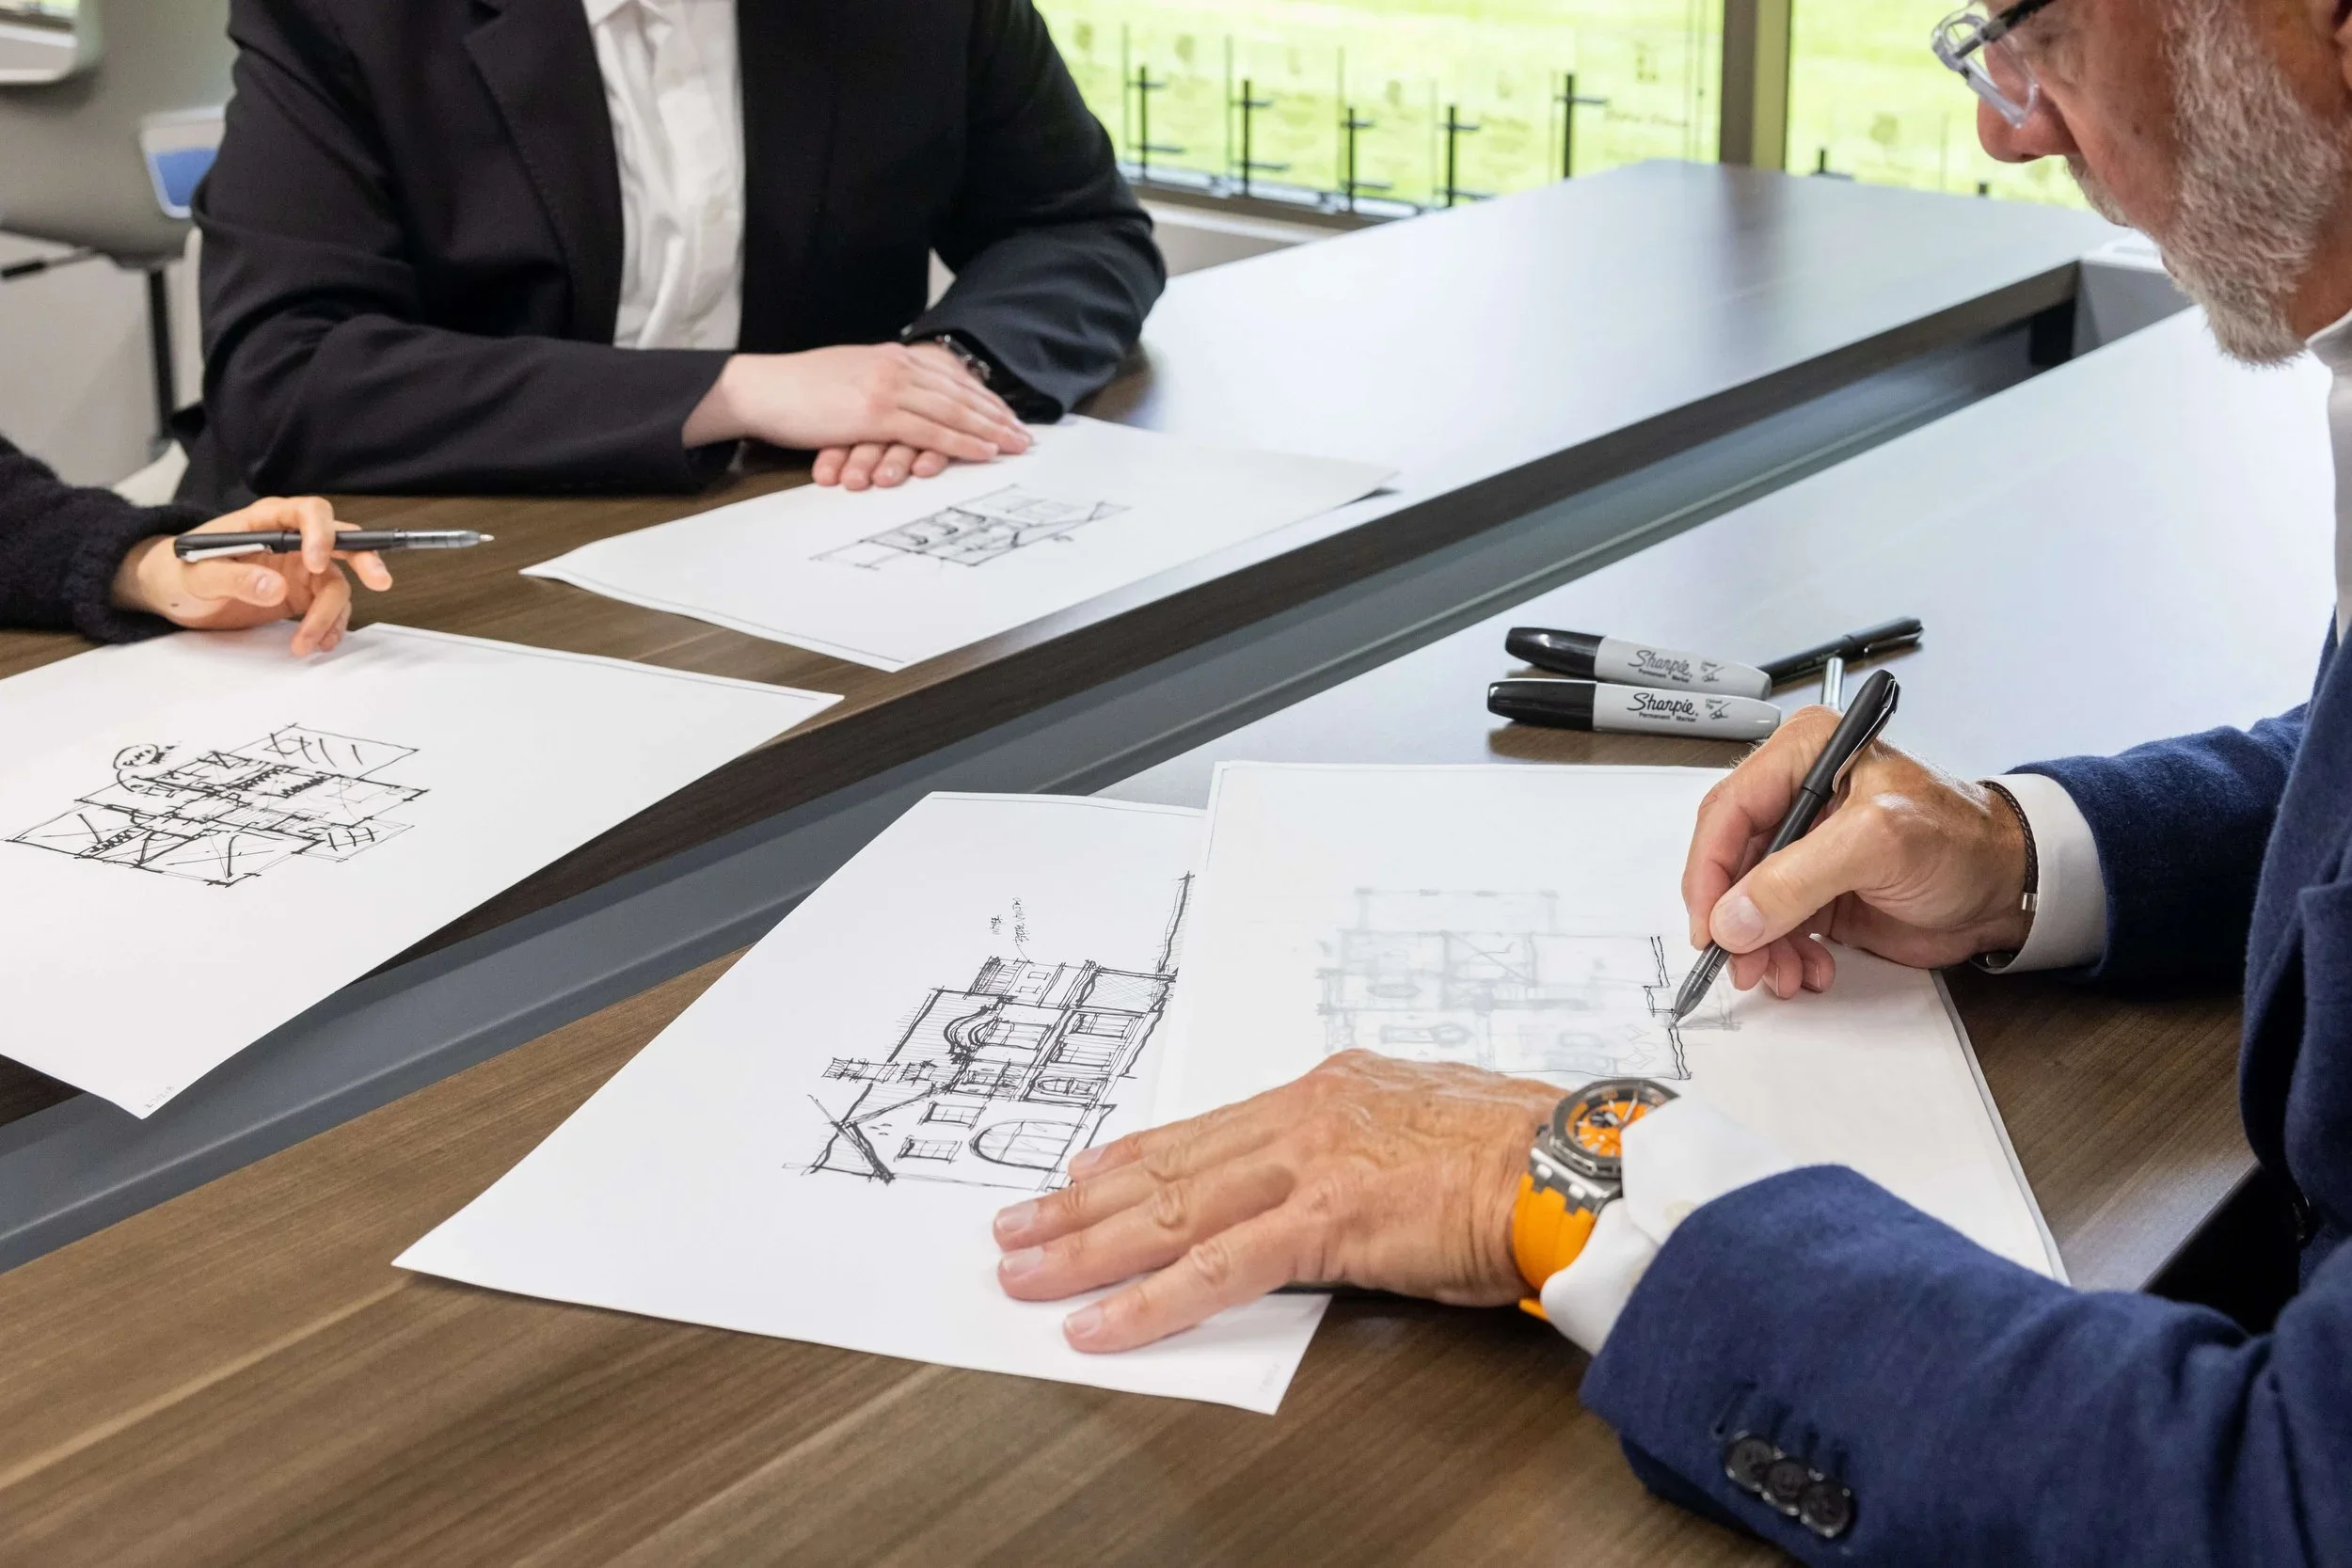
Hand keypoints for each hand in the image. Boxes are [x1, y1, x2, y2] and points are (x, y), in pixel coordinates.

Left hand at [110, 497, 393, 656]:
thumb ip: (233, 578)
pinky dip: (330, 627)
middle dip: (364, 559)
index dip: (320, 534)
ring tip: (308, 642)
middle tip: (379, 580)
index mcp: (264, 522)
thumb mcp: (196, 575)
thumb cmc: (177, 572)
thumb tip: (274, 587)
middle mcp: (289, 541)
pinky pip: (330, 608)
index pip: (307, 514)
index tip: (315, 563)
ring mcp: (299, 570)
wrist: (172, 594)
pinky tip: (318, 642)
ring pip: (337, 584)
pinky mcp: (301, 596)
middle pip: (341, 541)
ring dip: (331, 614)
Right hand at [681, 342, 1032, 489]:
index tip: (1006, 414)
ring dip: (990, 429)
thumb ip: (879, 382)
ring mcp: (887, 388)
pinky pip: (930, 430)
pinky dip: (962, 442)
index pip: (947, 377)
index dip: (981, 397)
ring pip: (952, 410)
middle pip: (959, 392)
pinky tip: (984, 452)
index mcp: (890, 356)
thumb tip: (900, 399)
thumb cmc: (797, 390)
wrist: (761, 388)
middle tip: (1025, 433)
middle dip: (996, 414)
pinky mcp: (875, 413)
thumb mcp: (847, 376)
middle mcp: (895, 366)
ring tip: (1016, 445)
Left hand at [992, 1051, 1560, 1352]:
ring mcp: (1307, 1166)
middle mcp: (1305, 1116)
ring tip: (1027, 1272)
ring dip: (1087, 1248)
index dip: (1135, 1157)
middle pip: (1168, 1165)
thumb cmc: (1522, 1153)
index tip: (1082, 1174)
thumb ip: (1365, 1149)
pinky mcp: (1324, 1222)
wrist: (1572, 1164)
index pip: (1206, 1129)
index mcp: (1329, 1091)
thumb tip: (1341, 1179)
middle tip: (1018, 1227)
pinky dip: (1148, 1300)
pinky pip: (1215, 1269)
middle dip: (1081, 1204)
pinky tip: (1100, 1322)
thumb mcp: (1426, 1127)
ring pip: (1171, 1211)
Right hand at [1682, 704, 2033, 998]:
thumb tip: (1733, 917)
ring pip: (1745, 901)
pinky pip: (1773, 926)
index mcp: (1805, 754)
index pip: (1728, 810)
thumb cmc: (1965, 841)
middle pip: (1729, 860)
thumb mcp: (1878, 845)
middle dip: (1733, 917)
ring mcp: (1803, 846)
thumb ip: (1799, 878)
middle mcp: (1797, 796)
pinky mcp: (1813, 889)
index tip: (1710, 923)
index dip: (1709, 870)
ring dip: (1758, 945)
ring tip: (1782, 973)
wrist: (2008, 888)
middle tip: (1741, 959)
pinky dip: (1782, 954)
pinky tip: (1808, 968)